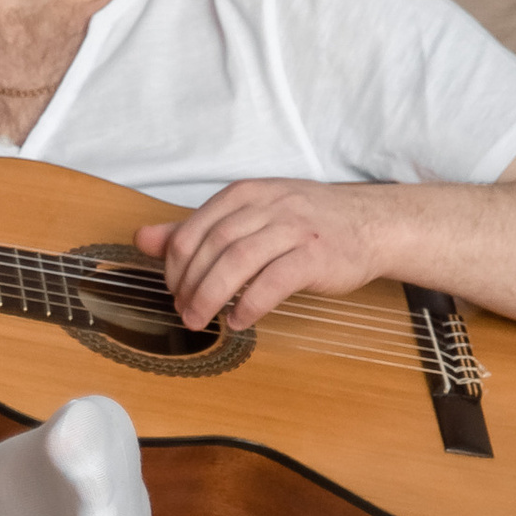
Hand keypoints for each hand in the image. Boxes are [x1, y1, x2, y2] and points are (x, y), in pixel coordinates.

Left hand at [139, 177, 395, 331]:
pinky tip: (240, 320)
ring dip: (211, 297)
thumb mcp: (249, 215)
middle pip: (212, 246)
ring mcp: (293, 229)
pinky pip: (273, 281)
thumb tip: (144, 238)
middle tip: (182, 312)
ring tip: (200, 321)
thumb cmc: (306, 222)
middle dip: (188, 284)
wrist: (371, 224)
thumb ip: (196, 228)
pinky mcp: (315, 256)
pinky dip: (250, 304)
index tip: (171, 289)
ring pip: (237, 262)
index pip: (194, 229)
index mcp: (246, 194)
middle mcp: (267, 206)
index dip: (174, 265)